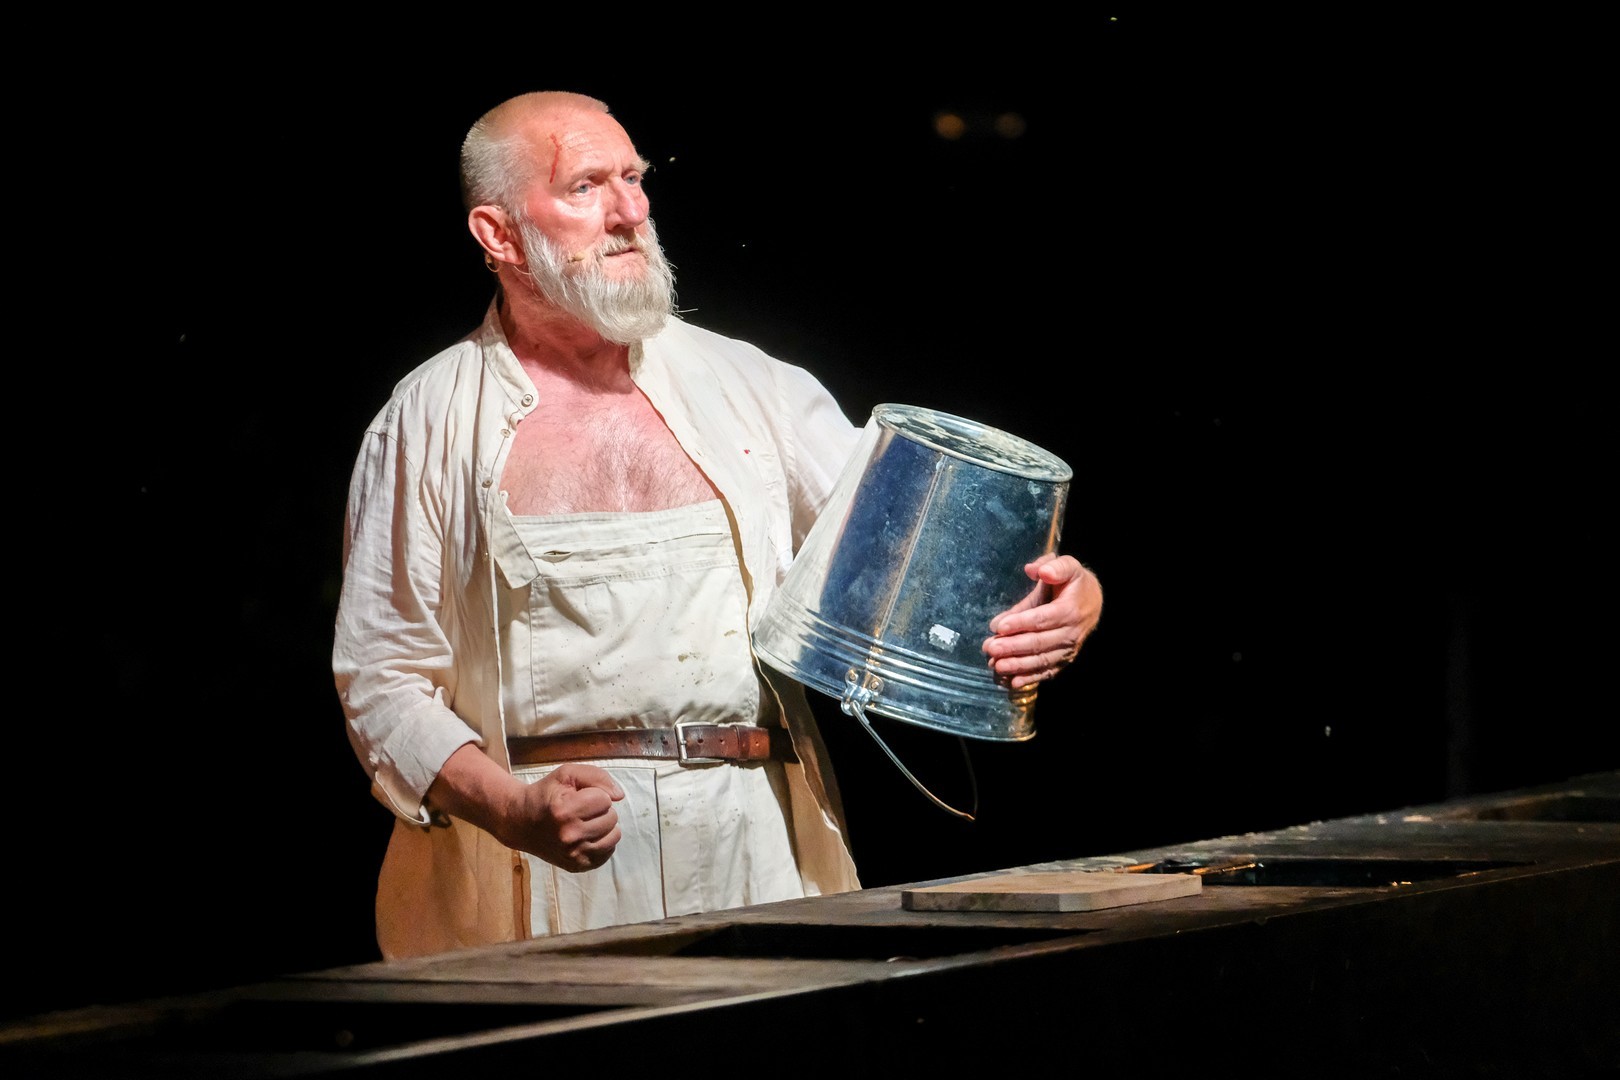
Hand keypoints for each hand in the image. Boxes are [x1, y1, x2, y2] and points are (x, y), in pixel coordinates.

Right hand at [428, 746, 625, 872]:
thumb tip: (619, 796)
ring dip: (604, 826)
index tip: (580, 796)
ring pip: (614, 836)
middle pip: (612, 818)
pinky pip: (608, 853)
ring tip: (586, 822)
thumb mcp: (566, 774)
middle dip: (601, 810)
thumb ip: (596, 777)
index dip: (596, 794)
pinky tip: (587, 836)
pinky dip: (602, 842)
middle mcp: (569, 836)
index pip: (605, 800)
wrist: (520, 822)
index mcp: (564, 811)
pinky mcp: (577, 866)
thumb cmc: (546, 795)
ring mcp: (573, 855)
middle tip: (582, 810)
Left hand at [982, 554, 1101, 689]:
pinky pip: (1047, 672)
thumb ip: (1054, 566)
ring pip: (1041, 660)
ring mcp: (1068, 650)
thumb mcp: (1068, 567)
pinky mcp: (1064, 660)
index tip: (999, 626)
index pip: (1042, 619)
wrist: (1093, 603)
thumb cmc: (1074, 583)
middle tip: (990, 648)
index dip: (1020, 623)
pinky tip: (1012, 682)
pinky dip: (1030, 678)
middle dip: (1013, 647)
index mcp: (1070, 610)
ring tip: (996, 665)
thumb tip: (1035, 570)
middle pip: (1039, 643)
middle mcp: (1071, 633)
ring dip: (1018, 665)